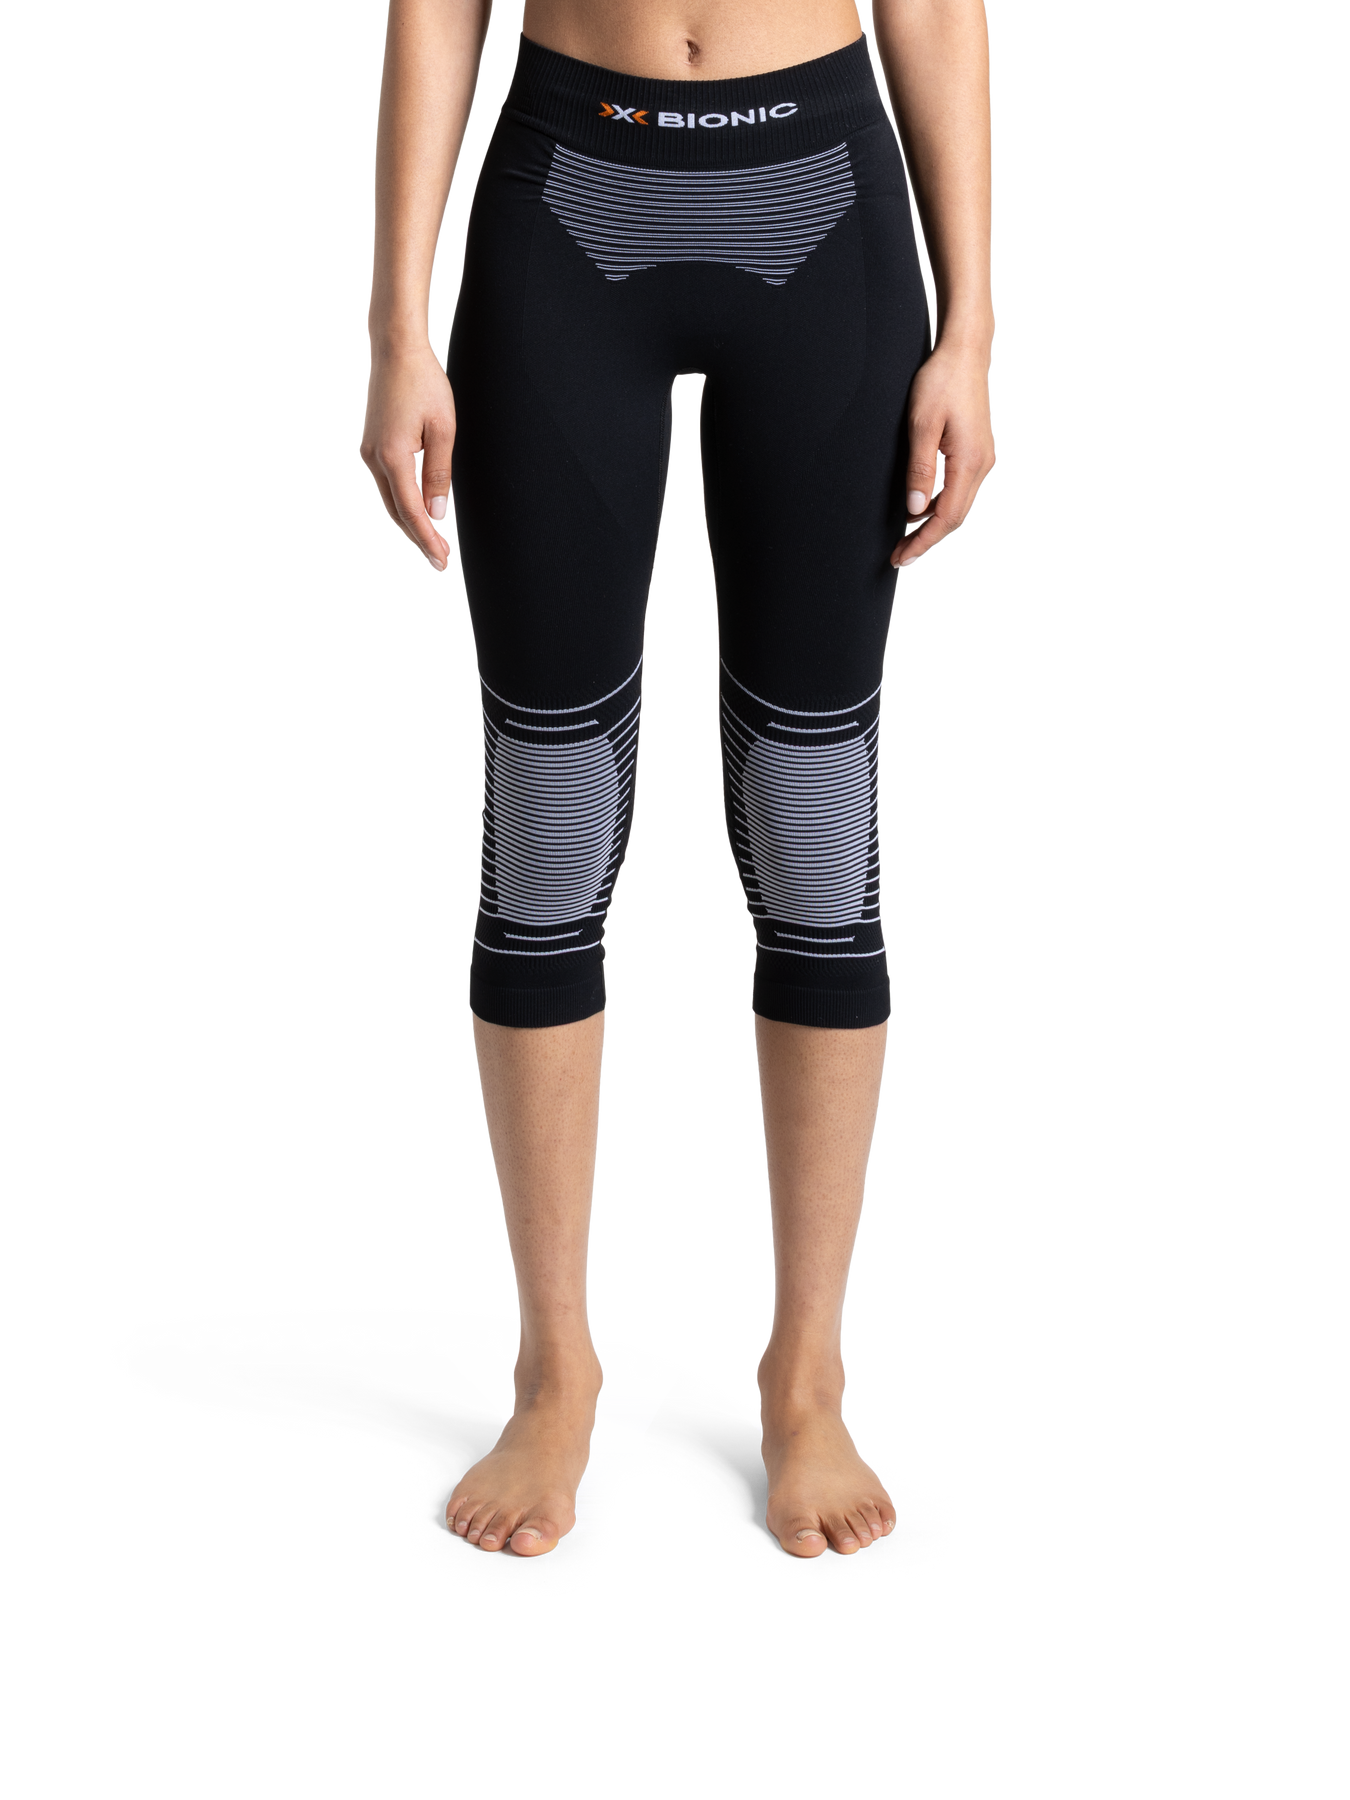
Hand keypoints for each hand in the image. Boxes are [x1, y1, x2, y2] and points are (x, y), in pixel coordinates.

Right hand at [358, 341, 456, 573]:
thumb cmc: (423, 382)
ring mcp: (368, 452)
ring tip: (434, 541)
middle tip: (440, 560)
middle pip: (397, 513)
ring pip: (389, 501)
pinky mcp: (370, 445)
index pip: (412, 513)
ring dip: (410, 523)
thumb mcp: (443, 429)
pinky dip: (402, 503)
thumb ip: (439, 474)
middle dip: (419, 538)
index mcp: (393, 457)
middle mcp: (374, 459)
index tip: (441, 563)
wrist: (395, 348)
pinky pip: (386, 485)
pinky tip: (419, 510)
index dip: (427, 541)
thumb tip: (438, 514)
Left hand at [891, 338, 996, 571]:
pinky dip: (940, 505)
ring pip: (958, 505)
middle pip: (955, 517)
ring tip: (905, 537)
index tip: (901, 557)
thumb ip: (920, 470)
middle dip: (926, 539)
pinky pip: (960, 489)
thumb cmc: (942, 380)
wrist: (965, 351)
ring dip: (933, 523)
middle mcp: (982, 465)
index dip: (922, 541)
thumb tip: (915, 510)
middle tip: (899, 555)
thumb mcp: (922, 425)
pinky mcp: (978, 452)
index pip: (945, 517)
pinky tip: (920, 508)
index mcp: (969, 462)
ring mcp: (983, 459)